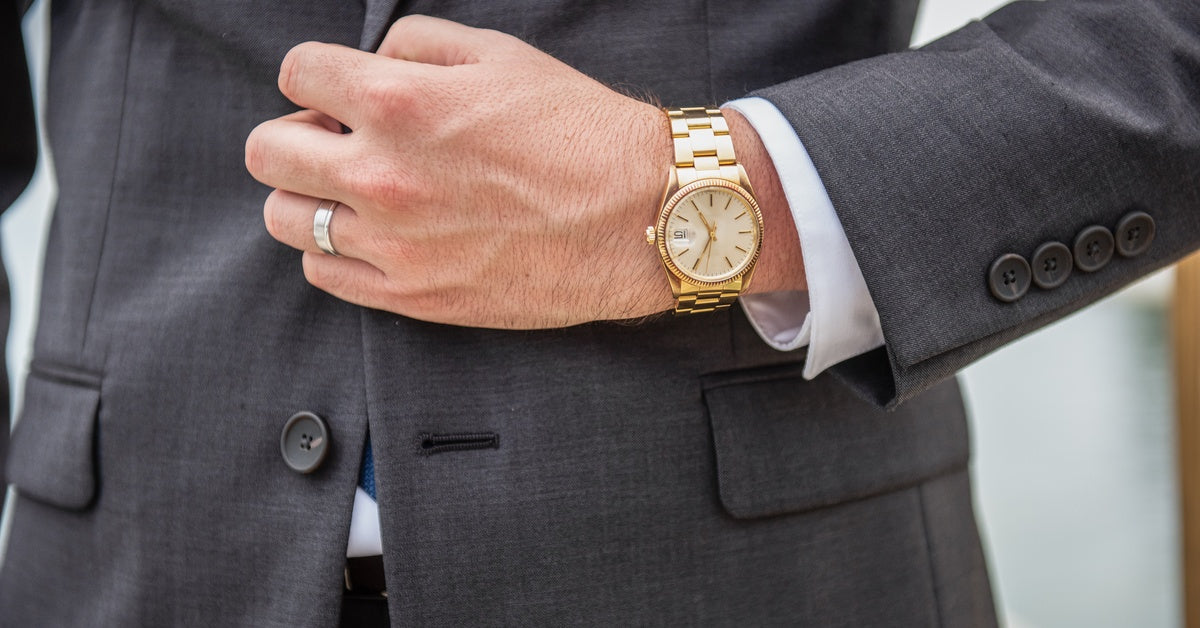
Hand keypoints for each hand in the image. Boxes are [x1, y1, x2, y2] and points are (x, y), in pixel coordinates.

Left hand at [246, 16, 802, 328]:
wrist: (641, 215)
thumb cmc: (579, 131)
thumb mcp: (500, 55)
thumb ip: (414, 44)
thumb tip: (369, 62)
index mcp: (400, 102)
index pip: (295, 73)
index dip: (315, 76)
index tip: (338, 91)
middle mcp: (382, 175)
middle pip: (267, 149)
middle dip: (296, 133)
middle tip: (336, 140)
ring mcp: (392, 243)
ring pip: (283, 217)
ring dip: (307, 194)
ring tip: (351, 191)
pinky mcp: (412, 295)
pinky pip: (323, 272)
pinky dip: (334, 248)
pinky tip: (373, 234)